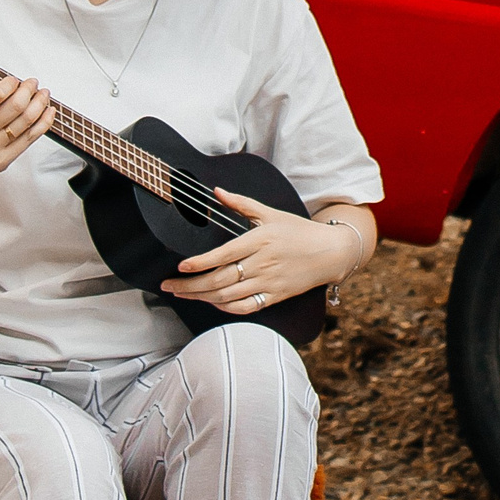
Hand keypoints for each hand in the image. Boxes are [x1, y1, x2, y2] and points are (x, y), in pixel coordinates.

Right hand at [0, 74, 54, 196]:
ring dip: (39, 104)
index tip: (14, 79)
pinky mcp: (3, 161)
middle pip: (14, 107)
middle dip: (28, 90)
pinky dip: (43, 122)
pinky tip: (48, 111)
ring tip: (44, 94)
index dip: (9, 84)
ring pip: (25, 122)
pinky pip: (29, 138)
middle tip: (33, 82)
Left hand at [163, 193, 369, 314]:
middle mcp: (263, 263)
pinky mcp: (275, 296)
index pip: (224, 255)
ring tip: (184, 295)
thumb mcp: (271, 213)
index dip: (200, 263)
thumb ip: (242, 204)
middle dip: (190, 286)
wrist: (331, 251)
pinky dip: (225, 308)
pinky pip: (245, 307)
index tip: (181, 267)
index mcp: (260, 240)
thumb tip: (217, 192)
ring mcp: (269, 282)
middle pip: (220, 280)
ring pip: (228, 296)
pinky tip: (213, 302)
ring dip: (202, 298)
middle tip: (169, 286)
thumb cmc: (299, 231)